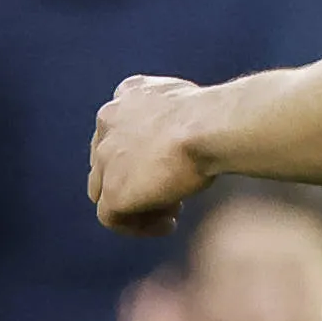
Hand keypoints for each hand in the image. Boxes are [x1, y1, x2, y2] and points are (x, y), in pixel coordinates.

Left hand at [90, 75, 213, 235]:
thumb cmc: (216, 115)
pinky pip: (113, 219)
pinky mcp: (113, 191)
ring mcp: (106, 159)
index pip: (118, 126)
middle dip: (134, 178)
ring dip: (136, 202)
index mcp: (128, 94)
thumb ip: (176, 117)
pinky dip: (138, 226)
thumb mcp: (192, 104)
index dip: (138, 149)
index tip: (163, 161)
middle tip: (170, 189)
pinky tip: (168, 225)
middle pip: (106, 161)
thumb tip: (193, 137)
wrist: (210, 126)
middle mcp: (108, 122)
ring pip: (105, 191)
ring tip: (172, 211)